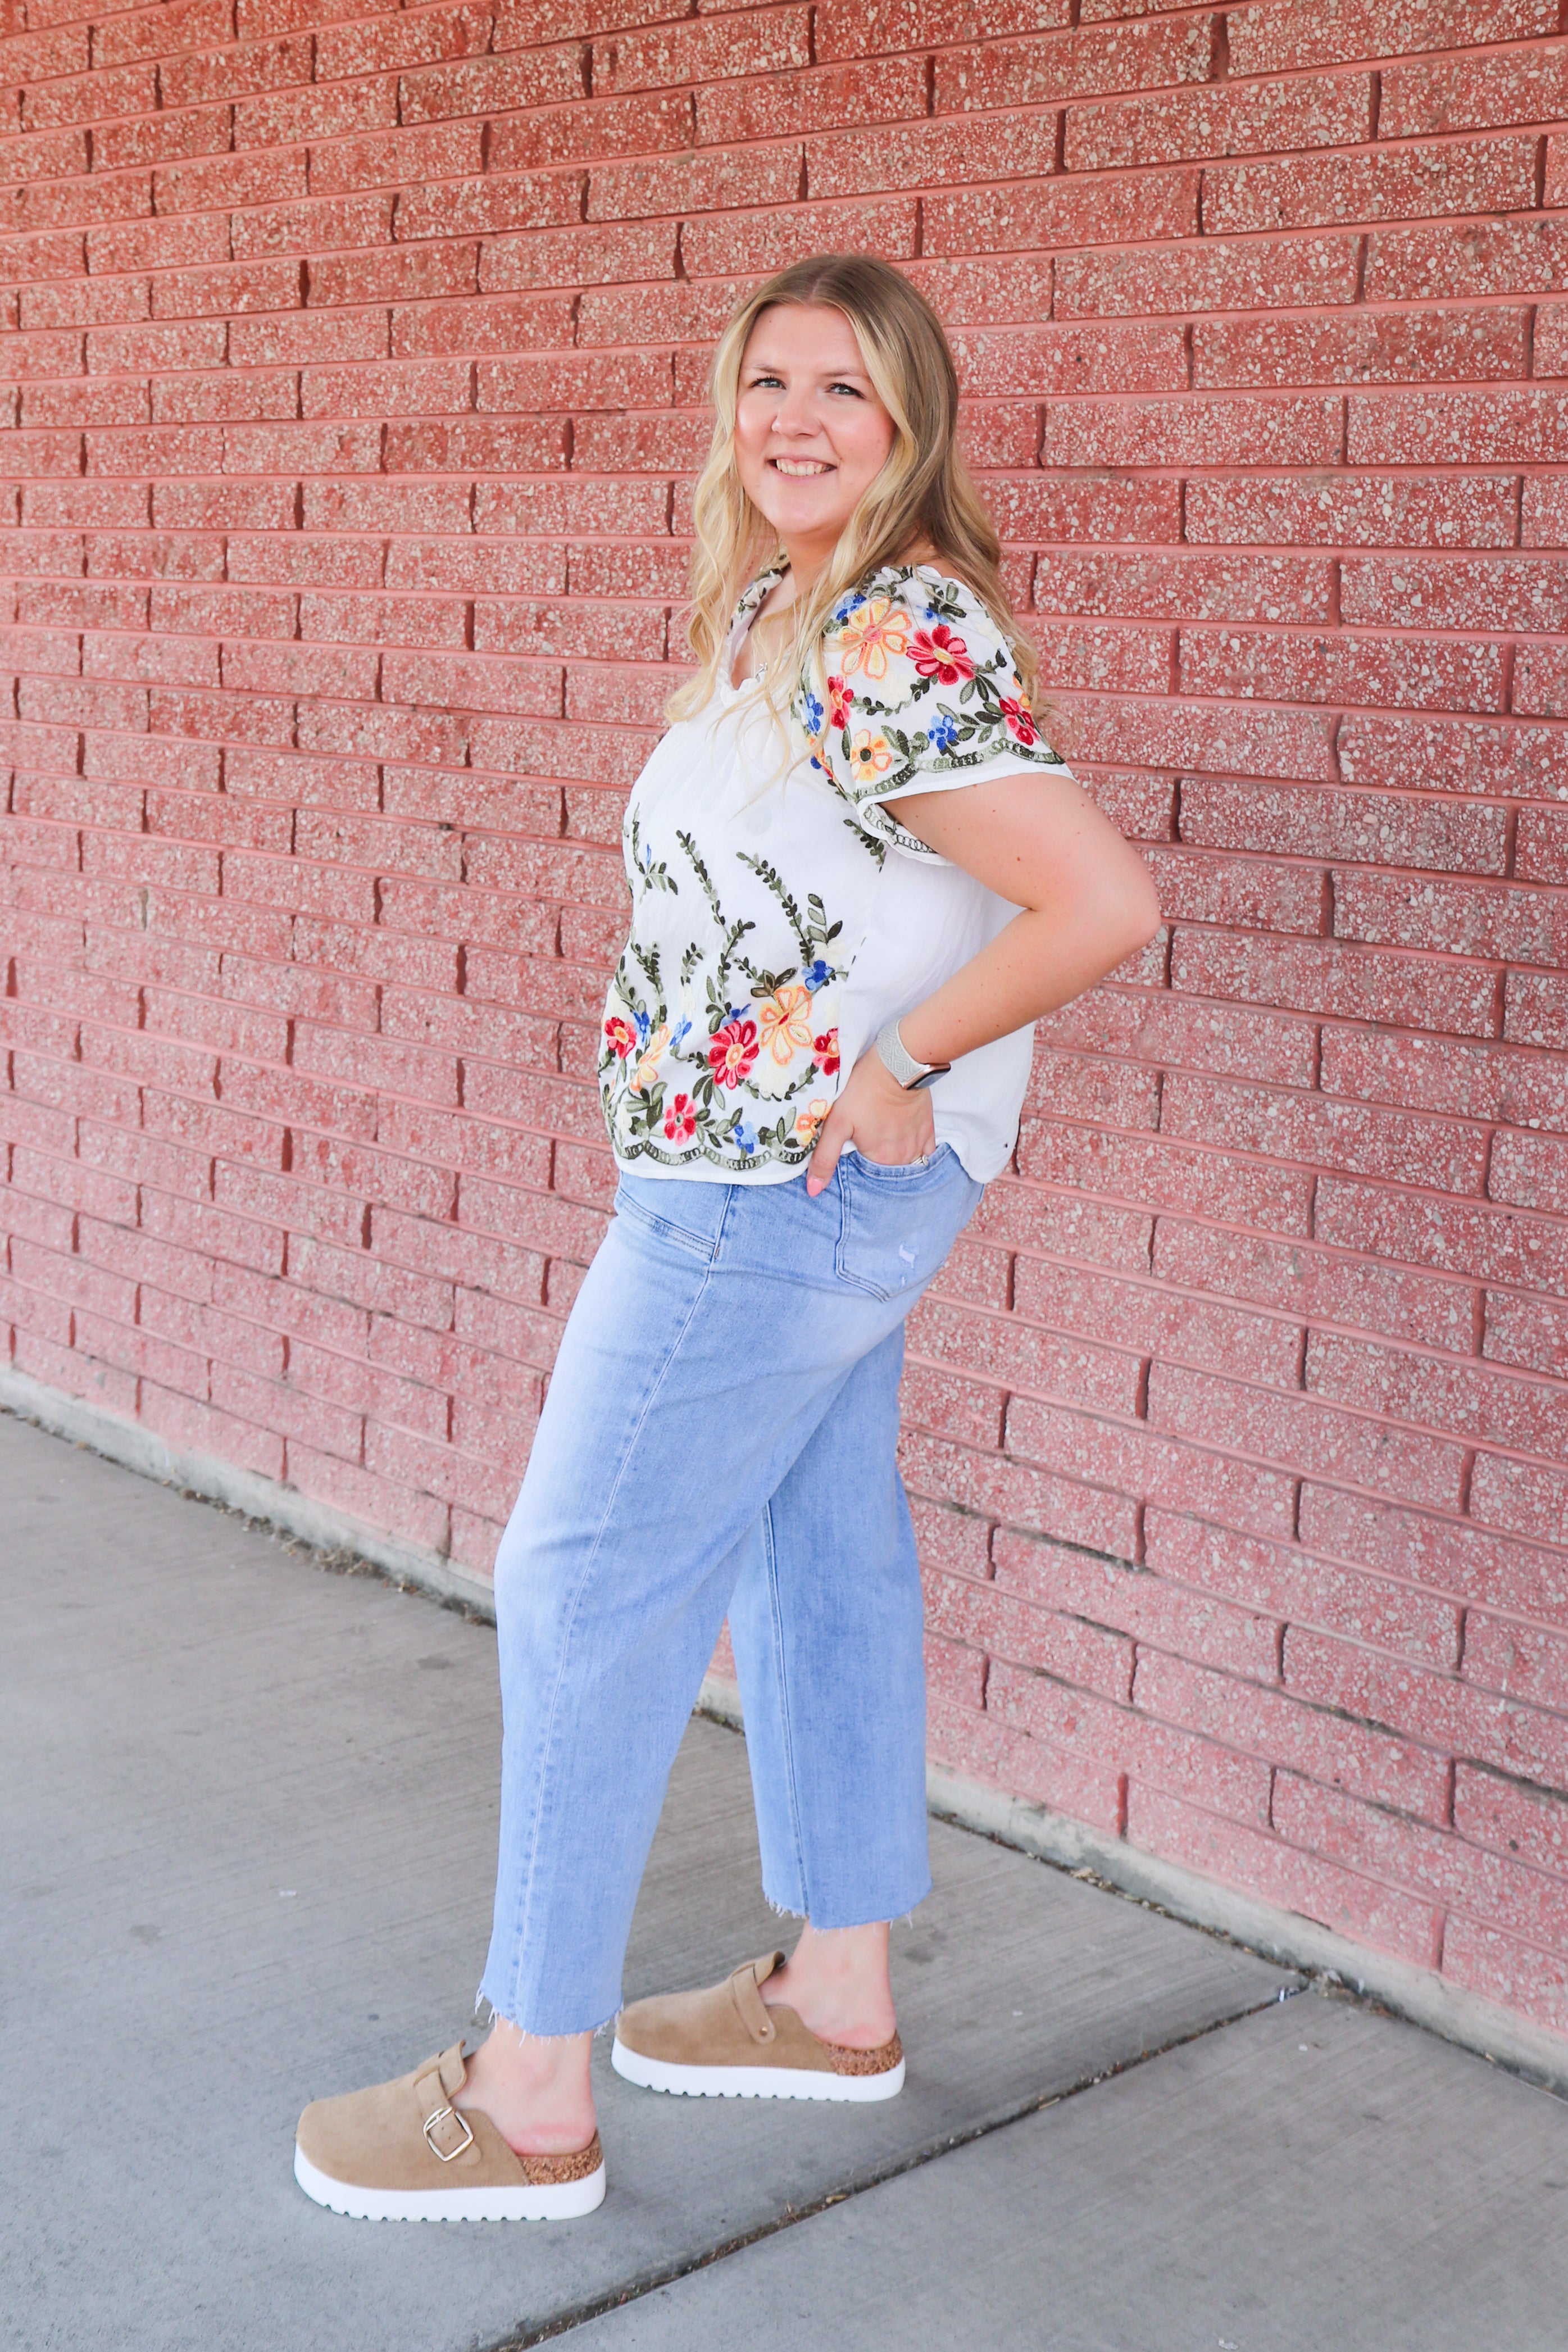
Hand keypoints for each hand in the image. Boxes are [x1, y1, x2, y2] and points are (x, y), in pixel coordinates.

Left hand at [806, 1047, 935, 1195]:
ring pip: (906, 1164)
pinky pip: (924, 1152)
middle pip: (887, 1172)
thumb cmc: (863, 1091)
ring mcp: (918, 1145)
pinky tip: (903, 1139)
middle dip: (877, 1165)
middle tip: (867, 1144)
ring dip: (895, 1159)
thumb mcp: (836, 1124)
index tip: (853, 1153)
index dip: (859, 1169)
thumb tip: (814, 1191)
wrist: (897, 1065)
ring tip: (883, 1142)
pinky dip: (915, 1150)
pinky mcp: (929, 1130)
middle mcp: (903, 1159)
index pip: (868, 1179)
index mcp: (880, 1161)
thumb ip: (825, 1159)